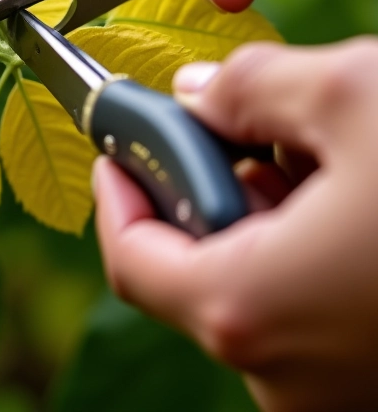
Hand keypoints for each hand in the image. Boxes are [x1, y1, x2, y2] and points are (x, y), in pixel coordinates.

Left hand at [93, 38, 377, 411]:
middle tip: (240, 122)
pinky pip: (316, 301)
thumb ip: (248, 87)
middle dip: (211, 180)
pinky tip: (360, 185)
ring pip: (261, 277)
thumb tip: (197, 91)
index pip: (131, 253)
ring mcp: (344, 383)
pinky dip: (314, 240)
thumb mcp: (350, 96)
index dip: (116, 188)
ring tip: (323, 146)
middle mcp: (290, 372)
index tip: (118, 141)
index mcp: (253, 307)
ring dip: (271, 205)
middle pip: (198, 260)